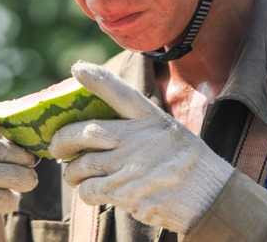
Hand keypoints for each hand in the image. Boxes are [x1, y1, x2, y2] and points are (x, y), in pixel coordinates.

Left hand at [49, 62, 233, 234]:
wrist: (210, 198)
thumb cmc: (187, 163)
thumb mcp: (170, 132)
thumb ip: (140, 127)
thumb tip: (98, 129)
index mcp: (152, 120)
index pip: (121, 93)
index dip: (97, 79)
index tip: (77, 68)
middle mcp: (139, 139)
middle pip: (86, 132)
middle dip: (61, 140)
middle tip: (55, 147)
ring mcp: (131, 166)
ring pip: (82, 165)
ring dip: (71, 173)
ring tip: (73, 175)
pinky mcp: (126, 192)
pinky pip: (89, 190)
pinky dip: (85, 192)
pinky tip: (92, 192)